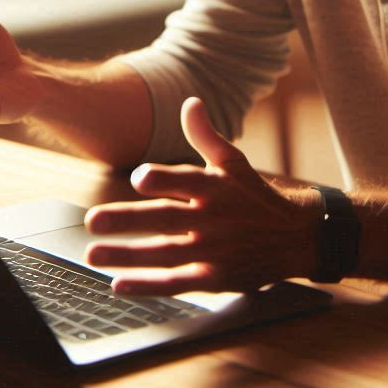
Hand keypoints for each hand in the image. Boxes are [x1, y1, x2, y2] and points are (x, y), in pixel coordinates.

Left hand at [84, 97, 318, 294]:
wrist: (295, 237)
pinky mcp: (214, 278)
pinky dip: (147, 285)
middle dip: (127, 220)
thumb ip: (206, 135)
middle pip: (165, 218)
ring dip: (127, 256)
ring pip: (164, 254)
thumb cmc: (254, 195)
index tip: (138, 178)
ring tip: (93, 253)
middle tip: (92, 221)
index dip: (161, 178)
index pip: (185, 180)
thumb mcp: (234, 162)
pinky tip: (118, 284)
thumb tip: (190, 102)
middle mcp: (213, 219)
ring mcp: (213, 251)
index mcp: (215, 186)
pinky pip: (176, 283)